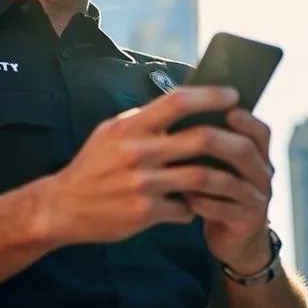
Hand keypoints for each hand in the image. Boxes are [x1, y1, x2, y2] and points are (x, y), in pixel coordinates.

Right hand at [41, 86, 258, 245]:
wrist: (61, 207)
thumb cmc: (93, 166)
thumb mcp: (111, 132)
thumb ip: (145, 120)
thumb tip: (185, 103)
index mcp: (130, 126)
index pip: (178, 100)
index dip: (211, 95)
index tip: (233, 94)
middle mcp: (137, 152)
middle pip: (199, 139)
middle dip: (229, 139)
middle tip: (245, 139)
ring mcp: (141, 184)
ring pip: (200, 178)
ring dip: (219, 178)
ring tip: (228, 176)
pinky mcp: (143, 213)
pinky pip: (185, 209)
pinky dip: (193, 207)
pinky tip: (192, 206)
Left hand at [181, 109, 274, 273]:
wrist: (234, 240)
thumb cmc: (219, 193)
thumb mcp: (222, 166)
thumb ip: (211, 144)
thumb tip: (180, 113)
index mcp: (258, 156)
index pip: (260, 132)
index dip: (245, 119)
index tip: (226, 109)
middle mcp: (262, 176)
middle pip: (246, 152)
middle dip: (218, 141)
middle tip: (193, 134)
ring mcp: (257, 201)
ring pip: (233, 182)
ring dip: (203, 174)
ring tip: (177, 168)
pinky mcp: (246, 223)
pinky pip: (223, 210)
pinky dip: (202, 202)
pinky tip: (184, 197)